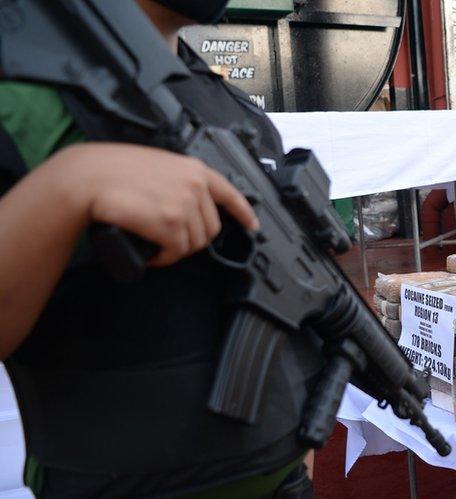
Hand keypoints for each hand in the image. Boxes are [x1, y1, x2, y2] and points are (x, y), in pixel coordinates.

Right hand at [43, 143, 258, 266]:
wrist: (86, 178)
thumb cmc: (112, 172)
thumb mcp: (158, 166)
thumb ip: (180, 181)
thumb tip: (191, 206)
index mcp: (194, 169)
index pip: (230, 193)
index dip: (244, 213)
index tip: (252, 225)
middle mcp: (194, 185)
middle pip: (211, 228)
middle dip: (192, 240)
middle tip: (169, 239)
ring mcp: (184, 204)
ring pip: (194, 243)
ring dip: (175, 250)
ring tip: (155, 243)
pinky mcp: (171, 223)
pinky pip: (176, 252)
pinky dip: (163, 258)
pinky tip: (151, 252)